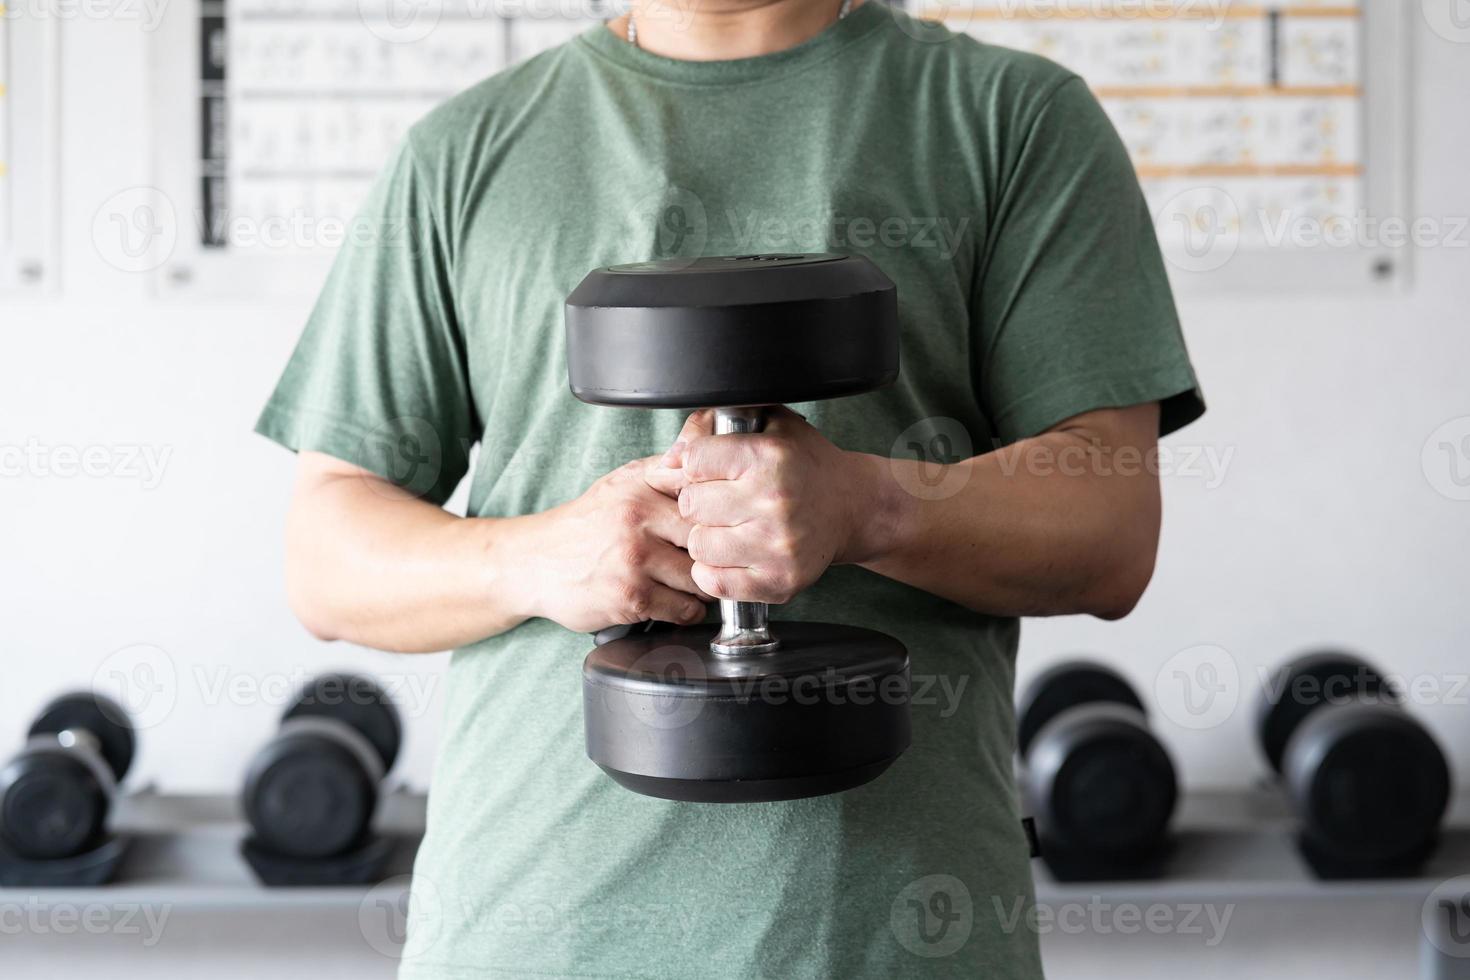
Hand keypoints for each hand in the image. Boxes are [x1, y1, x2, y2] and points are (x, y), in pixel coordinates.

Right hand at [515, 458, 709, 632]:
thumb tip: (709, 422)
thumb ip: (669, 463)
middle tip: (710, 559)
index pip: (707, 500)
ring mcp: (634, 561)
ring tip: (689, 579)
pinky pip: (683, 609)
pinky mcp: (630, 598)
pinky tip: (672, 599)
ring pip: (701, 578)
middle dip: (715, 554)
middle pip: (708, 541)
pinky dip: (685, 610)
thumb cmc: (588, 522)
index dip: (721, 518)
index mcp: (641, 488)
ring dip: (702, 586)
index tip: (722, 527)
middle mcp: (637, 521)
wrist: (536, 562)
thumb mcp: (626, 481)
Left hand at [646, 408, 876, 604]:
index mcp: (769, 457)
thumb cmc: (805, 465)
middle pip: (690, 505)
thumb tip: (667, 461)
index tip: (715, 471)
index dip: (698, 466)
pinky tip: (734, 554)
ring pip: (698, 545)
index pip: (693, 462)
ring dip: (707, 537)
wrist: (853, 507)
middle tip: (725, 502)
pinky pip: (714, 581)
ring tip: (732, 528)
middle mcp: (774, 501)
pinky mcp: (778, 581)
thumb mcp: (767, 426)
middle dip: (701, 502)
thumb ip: (711, 428)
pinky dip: (715, 570)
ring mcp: (777, 546)